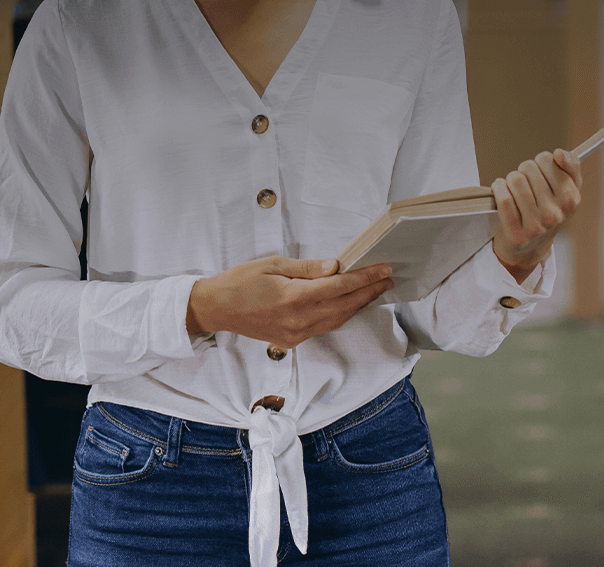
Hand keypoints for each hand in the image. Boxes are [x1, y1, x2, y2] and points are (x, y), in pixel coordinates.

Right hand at [186, 255, 393, 348]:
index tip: (383, 269)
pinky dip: (340, 314)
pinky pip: (324, 327)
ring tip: (374, 291)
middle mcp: (299, 319)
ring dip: (358, 305)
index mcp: (294, 297)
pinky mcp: (292, 340)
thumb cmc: (239, 281)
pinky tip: (347, 304)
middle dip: (369, 292)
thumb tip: (335, 267)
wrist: (216, 308)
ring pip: (337, 319)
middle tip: (387, 279)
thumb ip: (307, 268)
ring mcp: (296, 333)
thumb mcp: (272, 264)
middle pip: (344, 306)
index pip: (339, 286)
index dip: (364, 278)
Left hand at [490, 148, 582, 282]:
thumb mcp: (567, 189)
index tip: (542, 170)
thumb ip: (571, 166)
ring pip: (515, 180)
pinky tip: (501, 192)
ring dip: (509, 180)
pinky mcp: (517, 233)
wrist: (530, 247)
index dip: (541, 161)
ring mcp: (537, 225)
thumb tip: (560, 154)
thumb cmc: (548, 211)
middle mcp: (556, 213)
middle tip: (527, 184)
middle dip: (524, 171)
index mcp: (571, 199)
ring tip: (514, 190)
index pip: (549, 160)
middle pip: (528, 168)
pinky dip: (498, 189)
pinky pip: (503, 198)